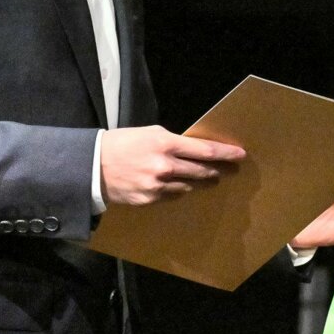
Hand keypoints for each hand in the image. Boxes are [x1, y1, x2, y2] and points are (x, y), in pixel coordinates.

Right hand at [99, 125, 245, 205]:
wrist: (93, 166)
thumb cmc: (123, 143)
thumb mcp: (150, 133)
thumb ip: (174, 142)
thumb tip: (195, 149)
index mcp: (166, 144)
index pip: (204, 150)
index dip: (225, 153)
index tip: (240, 155)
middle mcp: (165, 166)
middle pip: (202, 171)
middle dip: (218, 170)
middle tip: (229, 170)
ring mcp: (158, 186)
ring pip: (190, 186)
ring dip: (200, 182)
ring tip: (208, 179)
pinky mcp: (150, 200)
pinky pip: (173, 196)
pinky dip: (179, 190)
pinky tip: (180, 186)